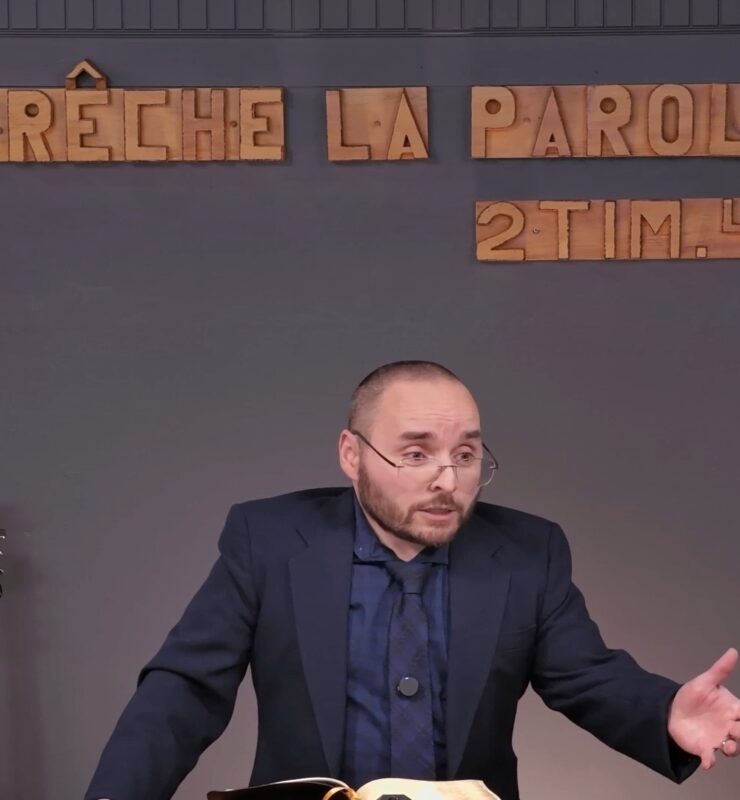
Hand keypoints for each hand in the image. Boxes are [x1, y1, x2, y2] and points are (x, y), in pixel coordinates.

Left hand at [667, 648, 739, 768]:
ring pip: (733, 748)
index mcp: (732, 709)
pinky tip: (708, 762)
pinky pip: (711, 757)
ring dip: (733, 749)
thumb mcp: (705, 681)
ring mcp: (718, 739)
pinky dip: (711, 761)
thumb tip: (733, 651)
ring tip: (728, 747)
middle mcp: (729, 726)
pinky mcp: (705, 749)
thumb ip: (720, 670)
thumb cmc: (693, 697)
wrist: (671, 711)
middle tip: (737, 730)